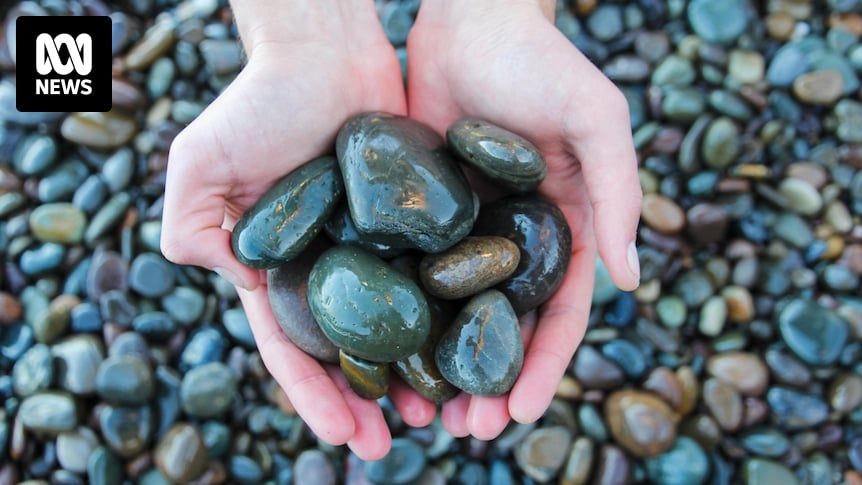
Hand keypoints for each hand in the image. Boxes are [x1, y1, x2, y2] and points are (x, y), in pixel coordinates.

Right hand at [160, 0, 434, 459]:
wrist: (325, 49)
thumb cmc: (259, 101)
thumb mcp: (199, 166)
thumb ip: (194, 230)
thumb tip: (245, 287)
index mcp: (280, 267)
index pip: (294, 346)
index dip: (315, 395)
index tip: (343, 436)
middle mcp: (330, 266)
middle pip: (352, 349)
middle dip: (367, 400)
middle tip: (394, 443)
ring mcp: (376, 247)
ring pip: (400, 322)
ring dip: (415, 372)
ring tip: (442, 413)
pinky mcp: (417, 221)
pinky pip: (437, 273)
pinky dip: (451, 313)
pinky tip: (472, 347)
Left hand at [407, 0, 641, 438]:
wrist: (467, 17)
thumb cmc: (540, 61)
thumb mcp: (597, 119)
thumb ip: (618, 194)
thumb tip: (632, 281)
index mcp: (560, 229)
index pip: (558, 313)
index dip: (543, 367)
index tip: (518, 414)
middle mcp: (511, 240)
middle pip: (500, 327)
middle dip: (486, 383)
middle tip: (463, 431)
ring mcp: (461, 231)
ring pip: (449, 313)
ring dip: (438, 366)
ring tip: (417, 414)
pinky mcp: (415, 214)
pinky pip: (406, 273)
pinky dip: (397, 317)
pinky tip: (377, 353)